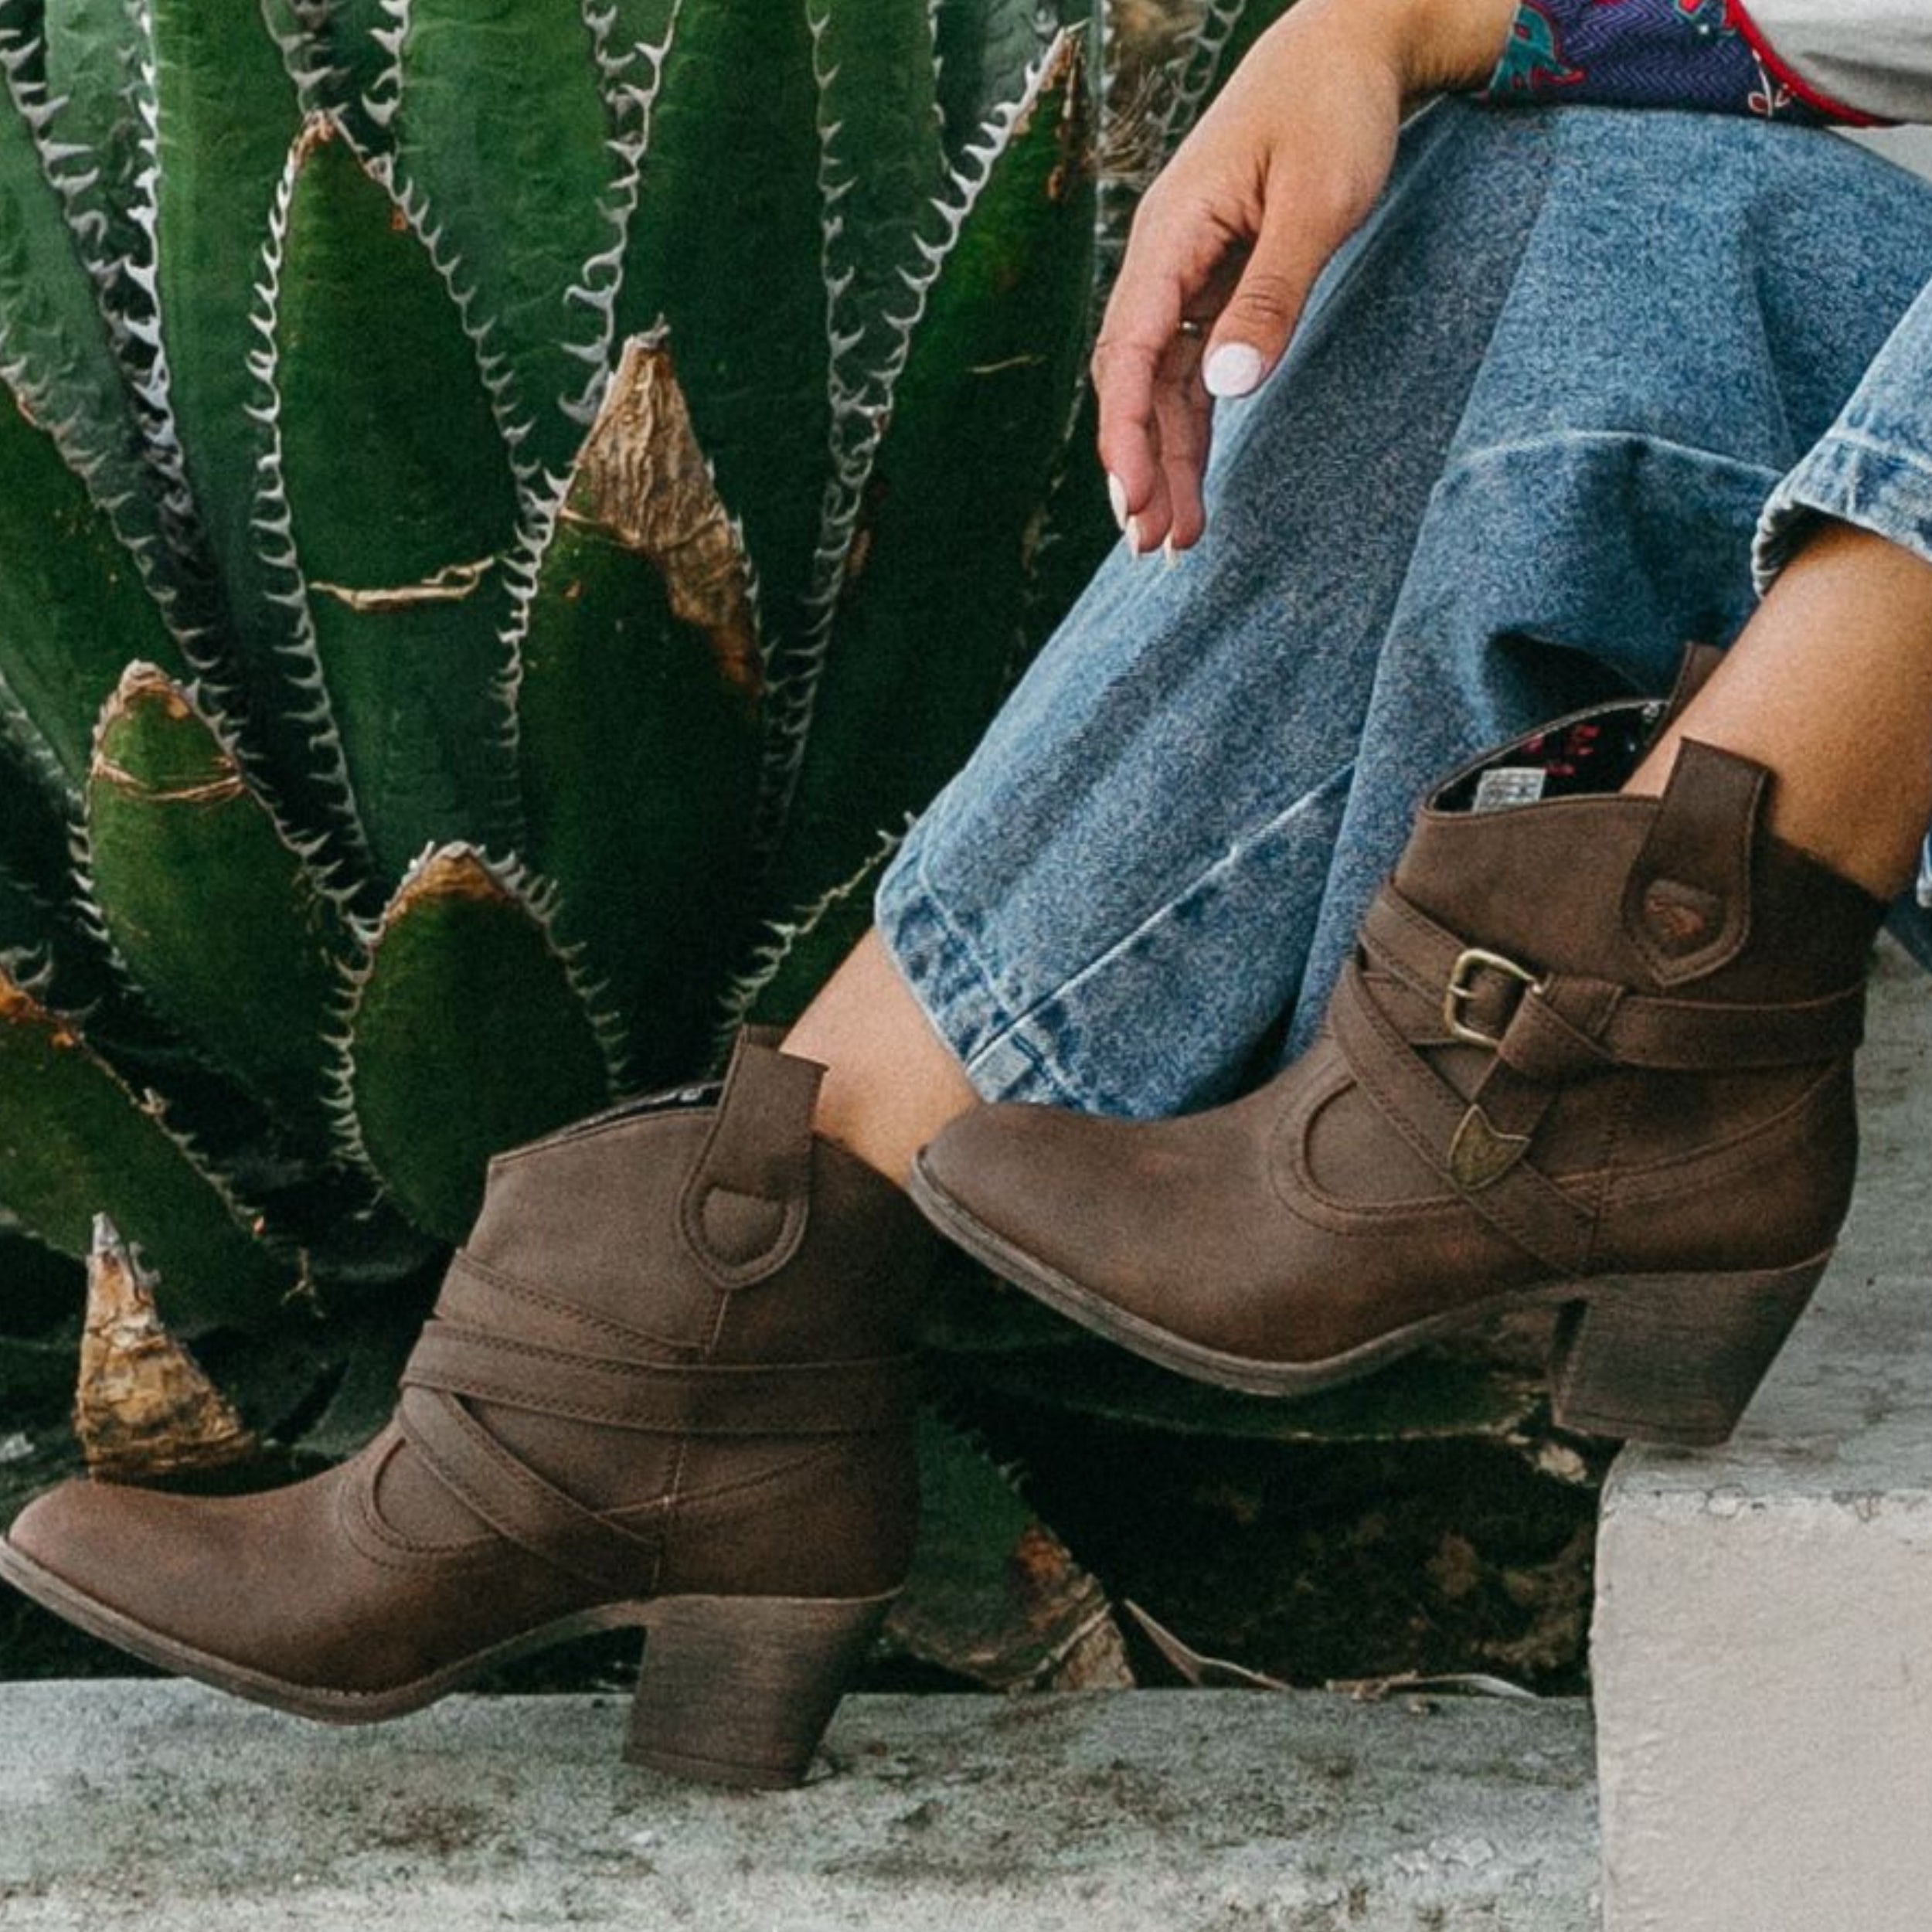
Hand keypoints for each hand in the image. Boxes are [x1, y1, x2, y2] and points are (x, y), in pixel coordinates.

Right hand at [1095, 0, 1515, 556]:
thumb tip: (1227, 386)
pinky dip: (1190, 426)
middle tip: (1151, 545)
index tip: (1133, 497)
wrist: (1351, 45)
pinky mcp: (1214, 284)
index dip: (1124, 430)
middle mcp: (1163, 258)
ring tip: (1176, 537)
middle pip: (1133, 379)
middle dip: (1138, 464)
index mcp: (1171, 232)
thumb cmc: (1336, 109)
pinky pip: (1189, 369)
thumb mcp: (1317, 201)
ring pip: (1159, 384)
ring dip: (1163, 458)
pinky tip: (1192, 480)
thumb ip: (1272, 295)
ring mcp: (1185, 274)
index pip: (1127, 348)